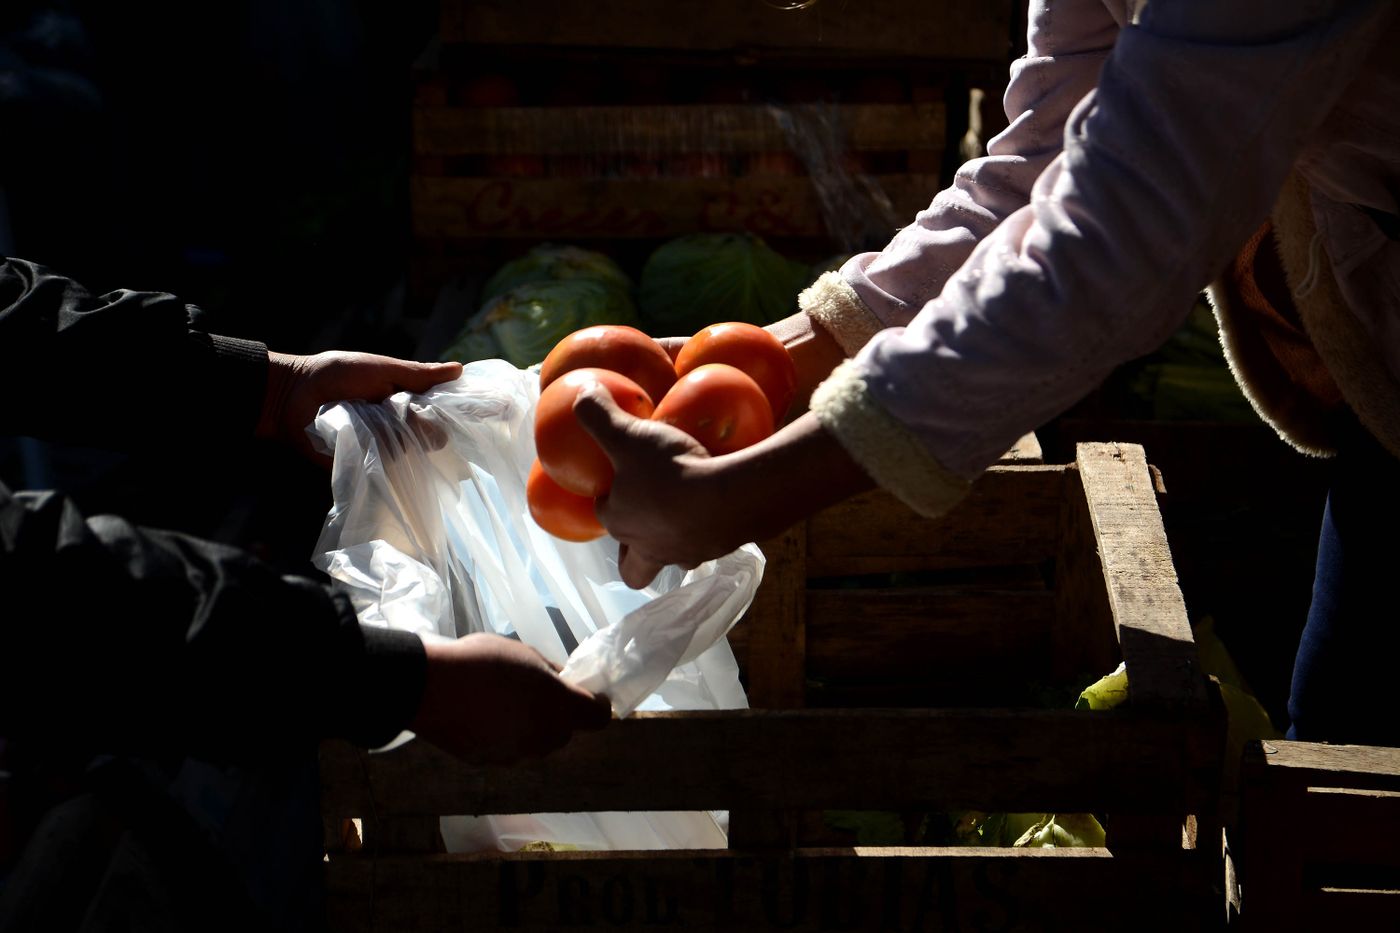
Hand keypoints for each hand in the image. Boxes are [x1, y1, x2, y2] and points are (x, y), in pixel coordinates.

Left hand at [258, 350, 462, 463]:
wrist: (291, 396)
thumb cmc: (336, 374)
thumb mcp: (381, 369)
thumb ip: (418, 374)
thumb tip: (458, 370)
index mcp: (407, 402)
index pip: (442, 411)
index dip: (463, 412)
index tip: (492, 412)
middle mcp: (400, 427)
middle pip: (432, 438)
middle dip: (430, 432)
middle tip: (414, 422)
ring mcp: (384, 449)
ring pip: (410, 455)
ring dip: (403, 445)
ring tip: (383, 430)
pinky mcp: (364, 466)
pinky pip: (384, 471)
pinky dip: (384, 462)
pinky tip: (378, 453)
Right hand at [409, 633, 610, 764]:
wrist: (429, 687)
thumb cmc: (483, 661)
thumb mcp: (525, 653)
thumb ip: (551, 672)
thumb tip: (561, 681)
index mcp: (559, 709)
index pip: (599, 717)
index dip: (596, 704)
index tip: (585, 691)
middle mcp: (543, 739)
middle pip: (565, 732)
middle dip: (558, 714)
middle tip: (536, 692)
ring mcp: (515, 756)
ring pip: (536, 743)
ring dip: (530, 727)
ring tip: (503, 704)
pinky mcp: (489, 763)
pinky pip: (508, 750)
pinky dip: (503, 737)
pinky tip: (481, 718)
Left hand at [573, 385, 747, 587]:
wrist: (730, 499)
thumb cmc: (669, 471)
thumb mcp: (628, 435)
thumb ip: (600, 416)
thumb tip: (580, 395)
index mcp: (620, 522)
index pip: (604, 513)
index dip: (607, 498)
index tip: (616, 479)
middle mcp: (649, 548)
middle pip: (633, 566)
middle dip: (634, 553)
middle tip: (643, 522)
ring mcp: (685, 554)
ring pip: (673, 559)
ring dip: (674, 543)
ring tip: (685, 516)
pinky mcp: (718, 550)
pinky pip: (708, 545)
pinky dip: (708, 531)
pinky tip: (718, 508)